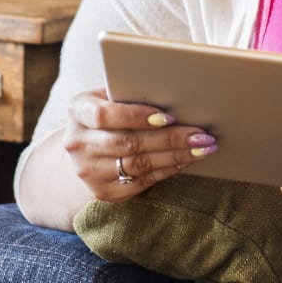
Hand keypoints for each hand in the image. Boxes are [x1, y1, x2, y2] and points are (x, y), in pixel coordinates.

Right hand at [62, 88, 216, 201]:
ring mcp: (89, 171)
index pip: (105, 115)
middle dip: (170, 139)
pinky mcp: (103, 191)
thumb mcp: (106, 98)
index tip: (169, 116)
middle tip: (202, 135)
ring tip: (202, 148)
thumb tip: (173, 91)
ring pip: (139, 164)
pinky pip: (142, 181)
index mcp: (78, 111)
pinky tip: (186, 160)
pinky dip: (167, 170)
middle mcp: (78, 143)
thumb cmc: (105, 116)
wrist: (81, 153)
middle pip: (129, 142)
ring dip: (176, 156)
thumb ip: (128, 93)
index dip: (137, 116)